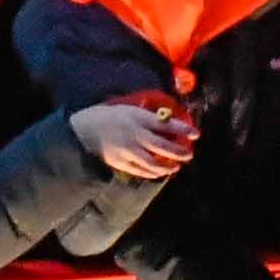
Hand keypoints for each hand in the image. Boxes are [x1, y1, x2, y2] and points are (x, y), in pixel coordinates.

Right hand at [72, 100, 196, 181]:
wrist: (84, 131)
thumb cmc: (107, 115)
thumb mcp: (127, 107)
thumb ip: (146, 115)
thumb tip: (166, 119)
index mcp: (137, 118)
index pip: (165, 124)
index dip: (182, 129)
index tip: (196, 133)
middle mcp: (134, 135)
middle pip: (162, 146)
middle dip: (178, 151)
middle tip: (189, 154)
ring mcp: (128, 151)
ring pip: (153, 163)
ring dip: (167, 166)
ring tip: (176, 166)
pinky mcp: (121, 163)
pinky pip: (141, 171)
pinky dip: (153, 172)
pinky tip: (160, 171)